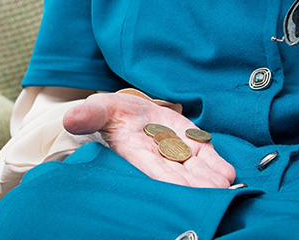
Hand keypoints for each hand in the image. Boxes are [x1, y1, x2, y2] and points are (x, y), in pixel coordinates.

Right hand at [63, 92, 235, 187]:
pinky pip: (210, 160)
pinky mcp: (196, 148)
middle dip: (192, 185)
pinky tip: (226, 173)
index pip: (150, 170)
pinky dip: (218, 167)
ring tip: (221, 184)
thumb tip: (71, 119)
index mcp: (135, 153)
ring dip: (209, 180)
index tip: (178, 186)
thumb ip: (91, 114)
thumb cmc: (116, 114)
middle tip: (209, 190)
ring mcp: (180, 155)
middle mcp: (159, 160)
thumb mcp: (103, 108)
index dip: (165, 178)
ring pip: (197, 173)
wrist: (136, 112)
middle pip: (178, 178)